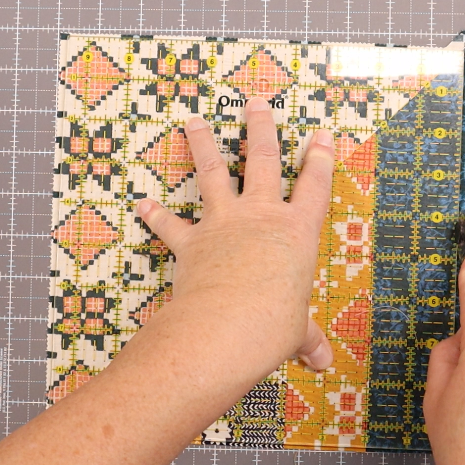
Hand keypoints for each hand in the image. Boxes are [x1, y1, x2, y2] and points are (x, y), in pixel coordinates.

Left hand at [136, 97, 334, 370]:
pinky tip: (142, 203)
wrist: (225, 327)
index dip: (320, 158)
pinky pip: (171, 225)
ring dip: (202, 145)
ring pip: (214, 174)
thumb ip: (307, 339)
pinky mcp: (191, 242)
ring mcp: (223, 224)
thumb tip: (321, 362)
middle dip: (261, 128)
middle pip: (264, 161)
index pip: (315, 186)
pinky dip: (156, 215)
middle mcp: (261, 217)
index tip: (321, 134)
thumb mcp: (297, 332)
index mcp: (297, 232)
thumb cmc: (272, 327)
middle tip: (255, 102)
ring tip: (193, 121)